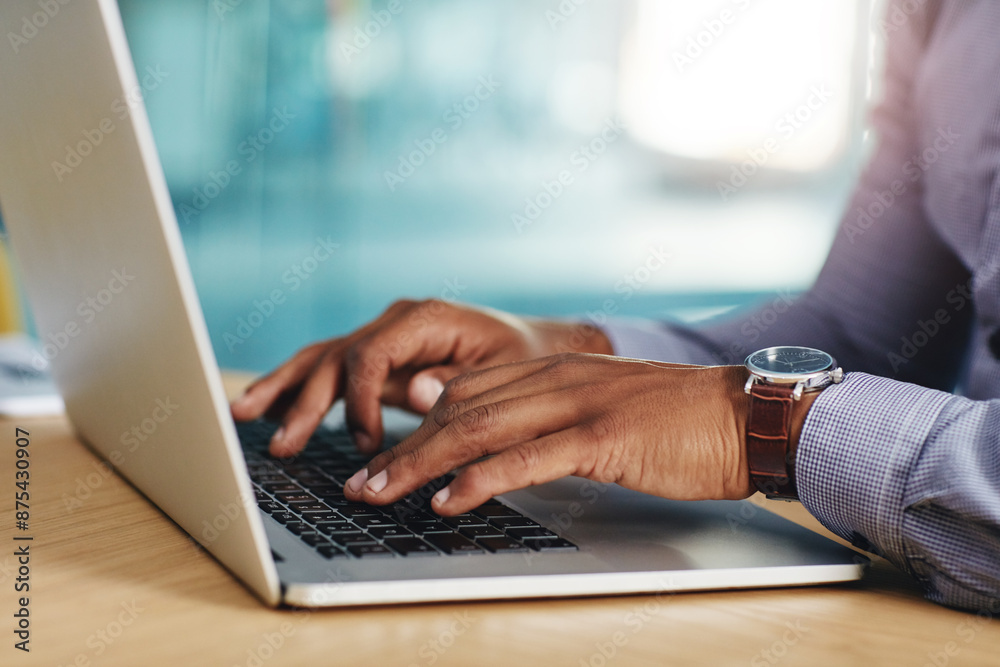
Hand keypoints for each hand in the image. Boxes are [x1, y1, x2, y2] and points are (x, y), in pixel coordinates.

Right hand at [230, 300, 611, 456]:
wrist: (532, 344)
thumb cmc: (522, 357)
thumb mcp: (504, 372)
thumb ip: (458, 382)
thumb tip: (414, 391)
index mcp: (426, 317)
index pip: (372, 354)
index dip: (359, 400)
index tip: (365, 444)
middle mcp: (396, 321)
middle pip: (337, 357)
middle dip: (305, 401)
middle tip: (281, 445)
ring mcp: (382, 336)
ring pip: (322, 358)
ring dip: (283, 387)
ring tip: (243, 414)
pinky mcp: (377, 358)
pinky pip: (330, 371)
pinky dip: (297, 389)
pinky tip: (264, 408)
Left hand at [342, 354, 754, 514]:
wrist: (743, 415)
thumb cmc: (675, 424)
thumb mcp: (601, 412)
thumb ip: (549, 420)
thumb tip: (498, 448)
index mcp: (552, 371)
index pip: (465, 394)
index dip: (415, 428)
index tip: (380, 460)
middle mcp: (555, 379)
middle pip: (458, 410)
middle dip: (401, 449)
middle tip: (359, 483)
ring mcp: (577, 404)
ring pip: (479, 429)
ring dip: (420, 464)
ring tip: (379, 492)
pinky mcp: (602, 435)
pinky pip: (526, 457)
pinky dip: (479, 479)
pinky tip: (447, 499)